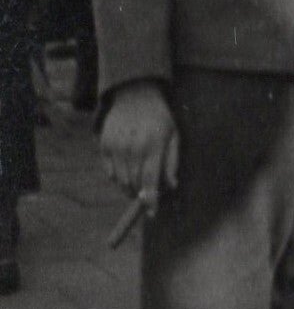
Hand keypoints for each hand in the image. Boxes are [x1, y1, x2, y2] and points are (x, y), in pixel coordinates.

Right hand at [99, 80, 177, 205]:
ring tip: (137, 183)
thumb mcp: (174, 135)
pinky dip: (117, 178)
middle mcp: (133, 147)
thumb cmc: (159, 118)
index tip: (152, 213)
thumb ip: (172, 161)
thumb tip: (172, 185)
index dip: (151, 200)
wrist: (135, 95)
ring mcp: (116, 146)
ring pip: (120, 181)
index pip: (150, 180)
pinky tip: (126, 170)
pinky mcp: (103, 145)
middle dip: (141, 194)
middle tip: (147, 195)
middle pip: (133, 184)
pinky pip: (109, 172)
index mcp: (154, 145)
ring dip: (129, 188)